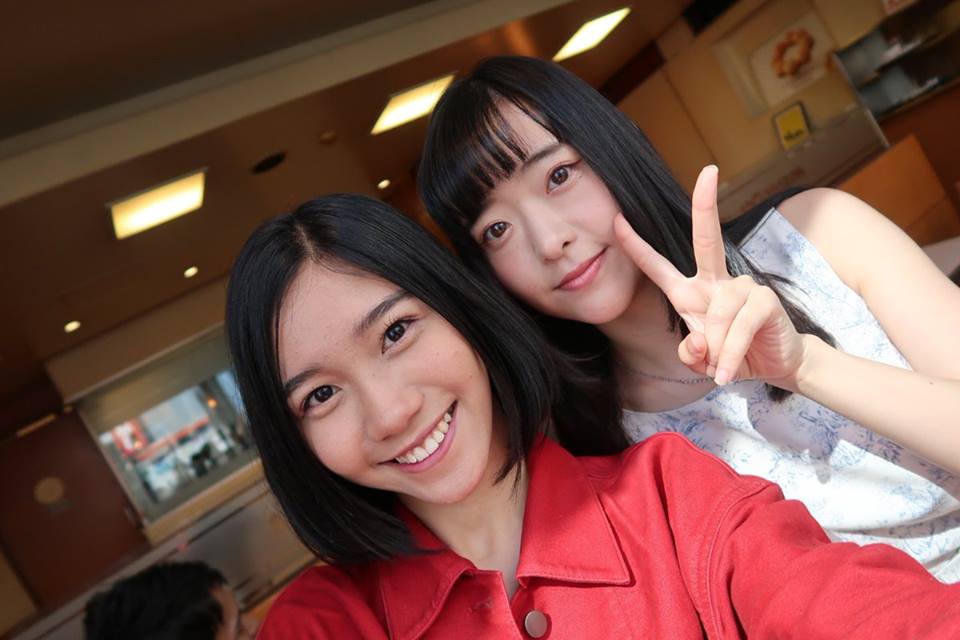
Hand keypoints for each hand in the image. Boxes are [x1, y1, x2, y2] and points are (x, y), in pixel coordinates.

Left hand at [613, 165, 803, 387]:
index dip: (636, 246)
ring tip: (720, 370)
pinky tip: (728, 371)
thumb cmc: (732, 355)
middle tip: (708, 172)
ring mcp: (742, 287)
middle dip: (706, 206)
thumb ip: (691, 353)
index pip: (658, 267)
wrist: (775, 366)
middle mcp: (715, 282)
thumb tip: (699, 342)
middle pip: (707, 239)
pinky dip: (731, 354)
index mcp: (690, 292)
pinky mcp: (765, 301)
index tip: (617, 220)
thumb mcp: (701, 359)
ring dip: (717, 350)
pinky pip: (739, 327)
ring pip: (718, 315)